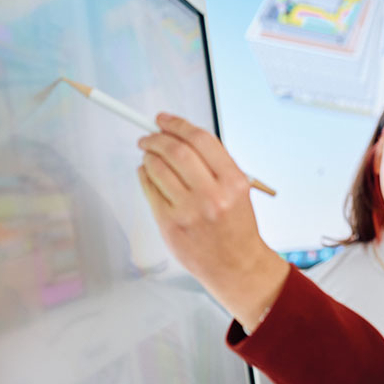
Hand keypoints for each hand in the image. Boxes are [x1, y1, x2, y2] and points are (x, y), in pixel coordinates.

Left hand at [137, 113, 288, 329]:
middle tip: (149, 136)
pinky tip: (147, 173)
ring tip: (148, 154)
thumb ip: (213, 164)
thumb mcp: (238, 189)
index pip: (201, 140)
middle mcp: (213, 195)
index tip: (163, 119)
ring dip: (148, 156)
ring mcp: (189, 211)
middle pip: (177, 151)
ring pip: (158, 169)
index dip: (178, 124)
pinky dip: (144, 176)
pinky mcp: (171, 225)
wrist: (236, 265)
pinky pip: (150, 190)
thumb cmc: (235, 225)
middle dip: (157, 138)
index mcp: (234, 182)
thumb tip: (179, 137)